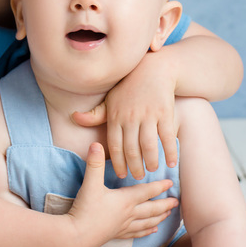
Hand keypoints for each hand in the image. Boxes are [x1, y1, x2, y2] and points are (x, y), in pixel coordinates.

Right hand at [67, 143, 175, 246]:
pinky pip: (136, 233)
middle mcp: (128, 214)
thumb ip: (95, 164)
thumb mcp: (90, 184)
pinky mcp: (117, 235)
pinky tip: (152, 231)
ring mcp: (123, 226)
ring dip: (159, 218)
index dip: (159, 186)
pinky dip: (146, 231)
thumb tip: (95, 144)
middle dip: (165, 204)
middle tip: (176, 202)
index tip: (171, 183)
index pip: (147, 191)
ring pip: (147, 222)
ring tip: (169, 215)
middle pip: (152, 208)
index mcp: (125, 200)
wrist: (77, 235)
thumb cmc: (85, 209)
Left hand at [72, 53, 176, 179]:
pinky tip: (171, 162)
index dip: (117, 163)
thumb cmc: (129, 87)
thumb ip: (96, 114)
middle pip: (131, 149)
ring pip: (148, 145)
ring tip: (151, 170)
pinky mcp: (165, 112)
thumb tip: (74, 117)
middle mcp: (130, 117)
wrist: (153, 69)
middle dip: (134, 166)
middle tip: (137, 177)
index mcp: (115, 116)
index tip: (121, 174)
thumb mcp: (111, 99)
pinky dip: (169, 151)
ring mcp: (148, 115)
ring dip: (150, 162)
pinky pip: (167, 137)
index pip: (114, 145)